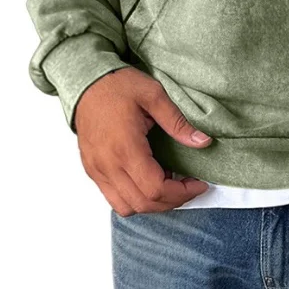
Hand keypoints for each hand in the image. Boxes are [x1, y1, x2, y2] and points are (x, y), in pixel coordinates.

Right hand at [74, 67, 211, 214]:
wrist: (86, 81)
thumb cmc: (118, 85)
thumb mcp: (154, 95)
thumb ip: (178, 122)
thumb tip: (203, 141)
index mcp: (125, 147)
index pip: (155, 189)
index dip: (181, 193)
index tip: (199, 184)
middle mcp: (108, 165)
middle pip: (143, 203)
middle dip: (172, 200)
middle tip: (190, 186)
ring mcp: (97, 170)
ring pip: (126, 207)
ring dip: (153, 204)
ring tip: (170, 184)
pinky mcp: (92, 169)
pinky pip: (113, 198)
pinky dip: (135, 198)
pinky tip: (149, 180)